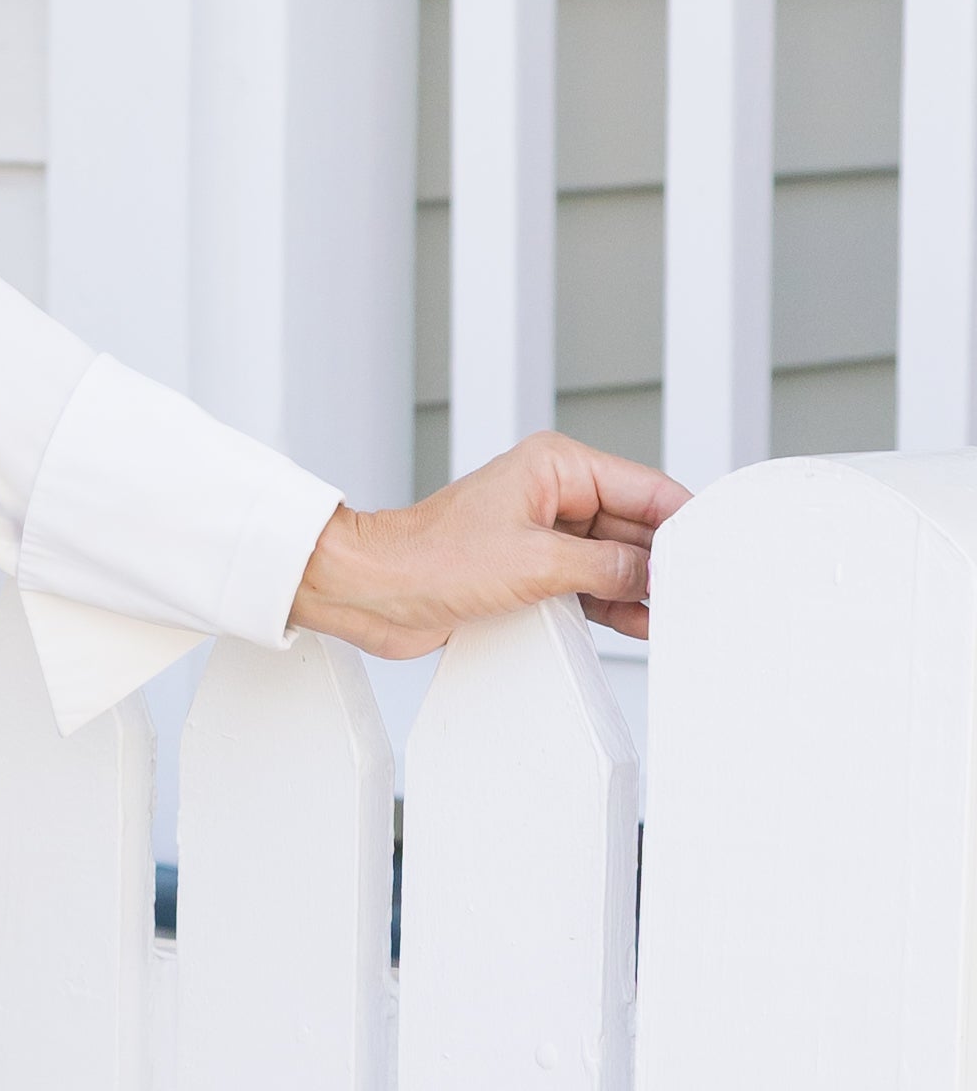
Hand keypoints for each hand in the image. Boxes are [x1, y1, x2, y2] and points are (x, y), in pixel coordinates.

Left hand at [293, 433, 685, 658]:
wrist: (373, 592)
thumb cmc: (431, 558)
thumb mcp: (536, 562)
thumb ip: (605, 565)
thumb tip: (653, 571)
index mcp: (557, 466)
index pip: (644, 488)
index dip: (684, 520)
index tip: (718, 550)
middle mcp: (554, 494)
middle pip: (634, 525)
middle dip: (666, 560)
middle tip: (704, 593)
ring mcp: (543, 534)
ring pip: (614, 558)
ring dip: (642, 588)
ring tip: (681, 616)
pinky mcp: (531, 570)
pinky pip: (588, 583)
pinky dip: (614, 603)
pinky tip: (643, 624)